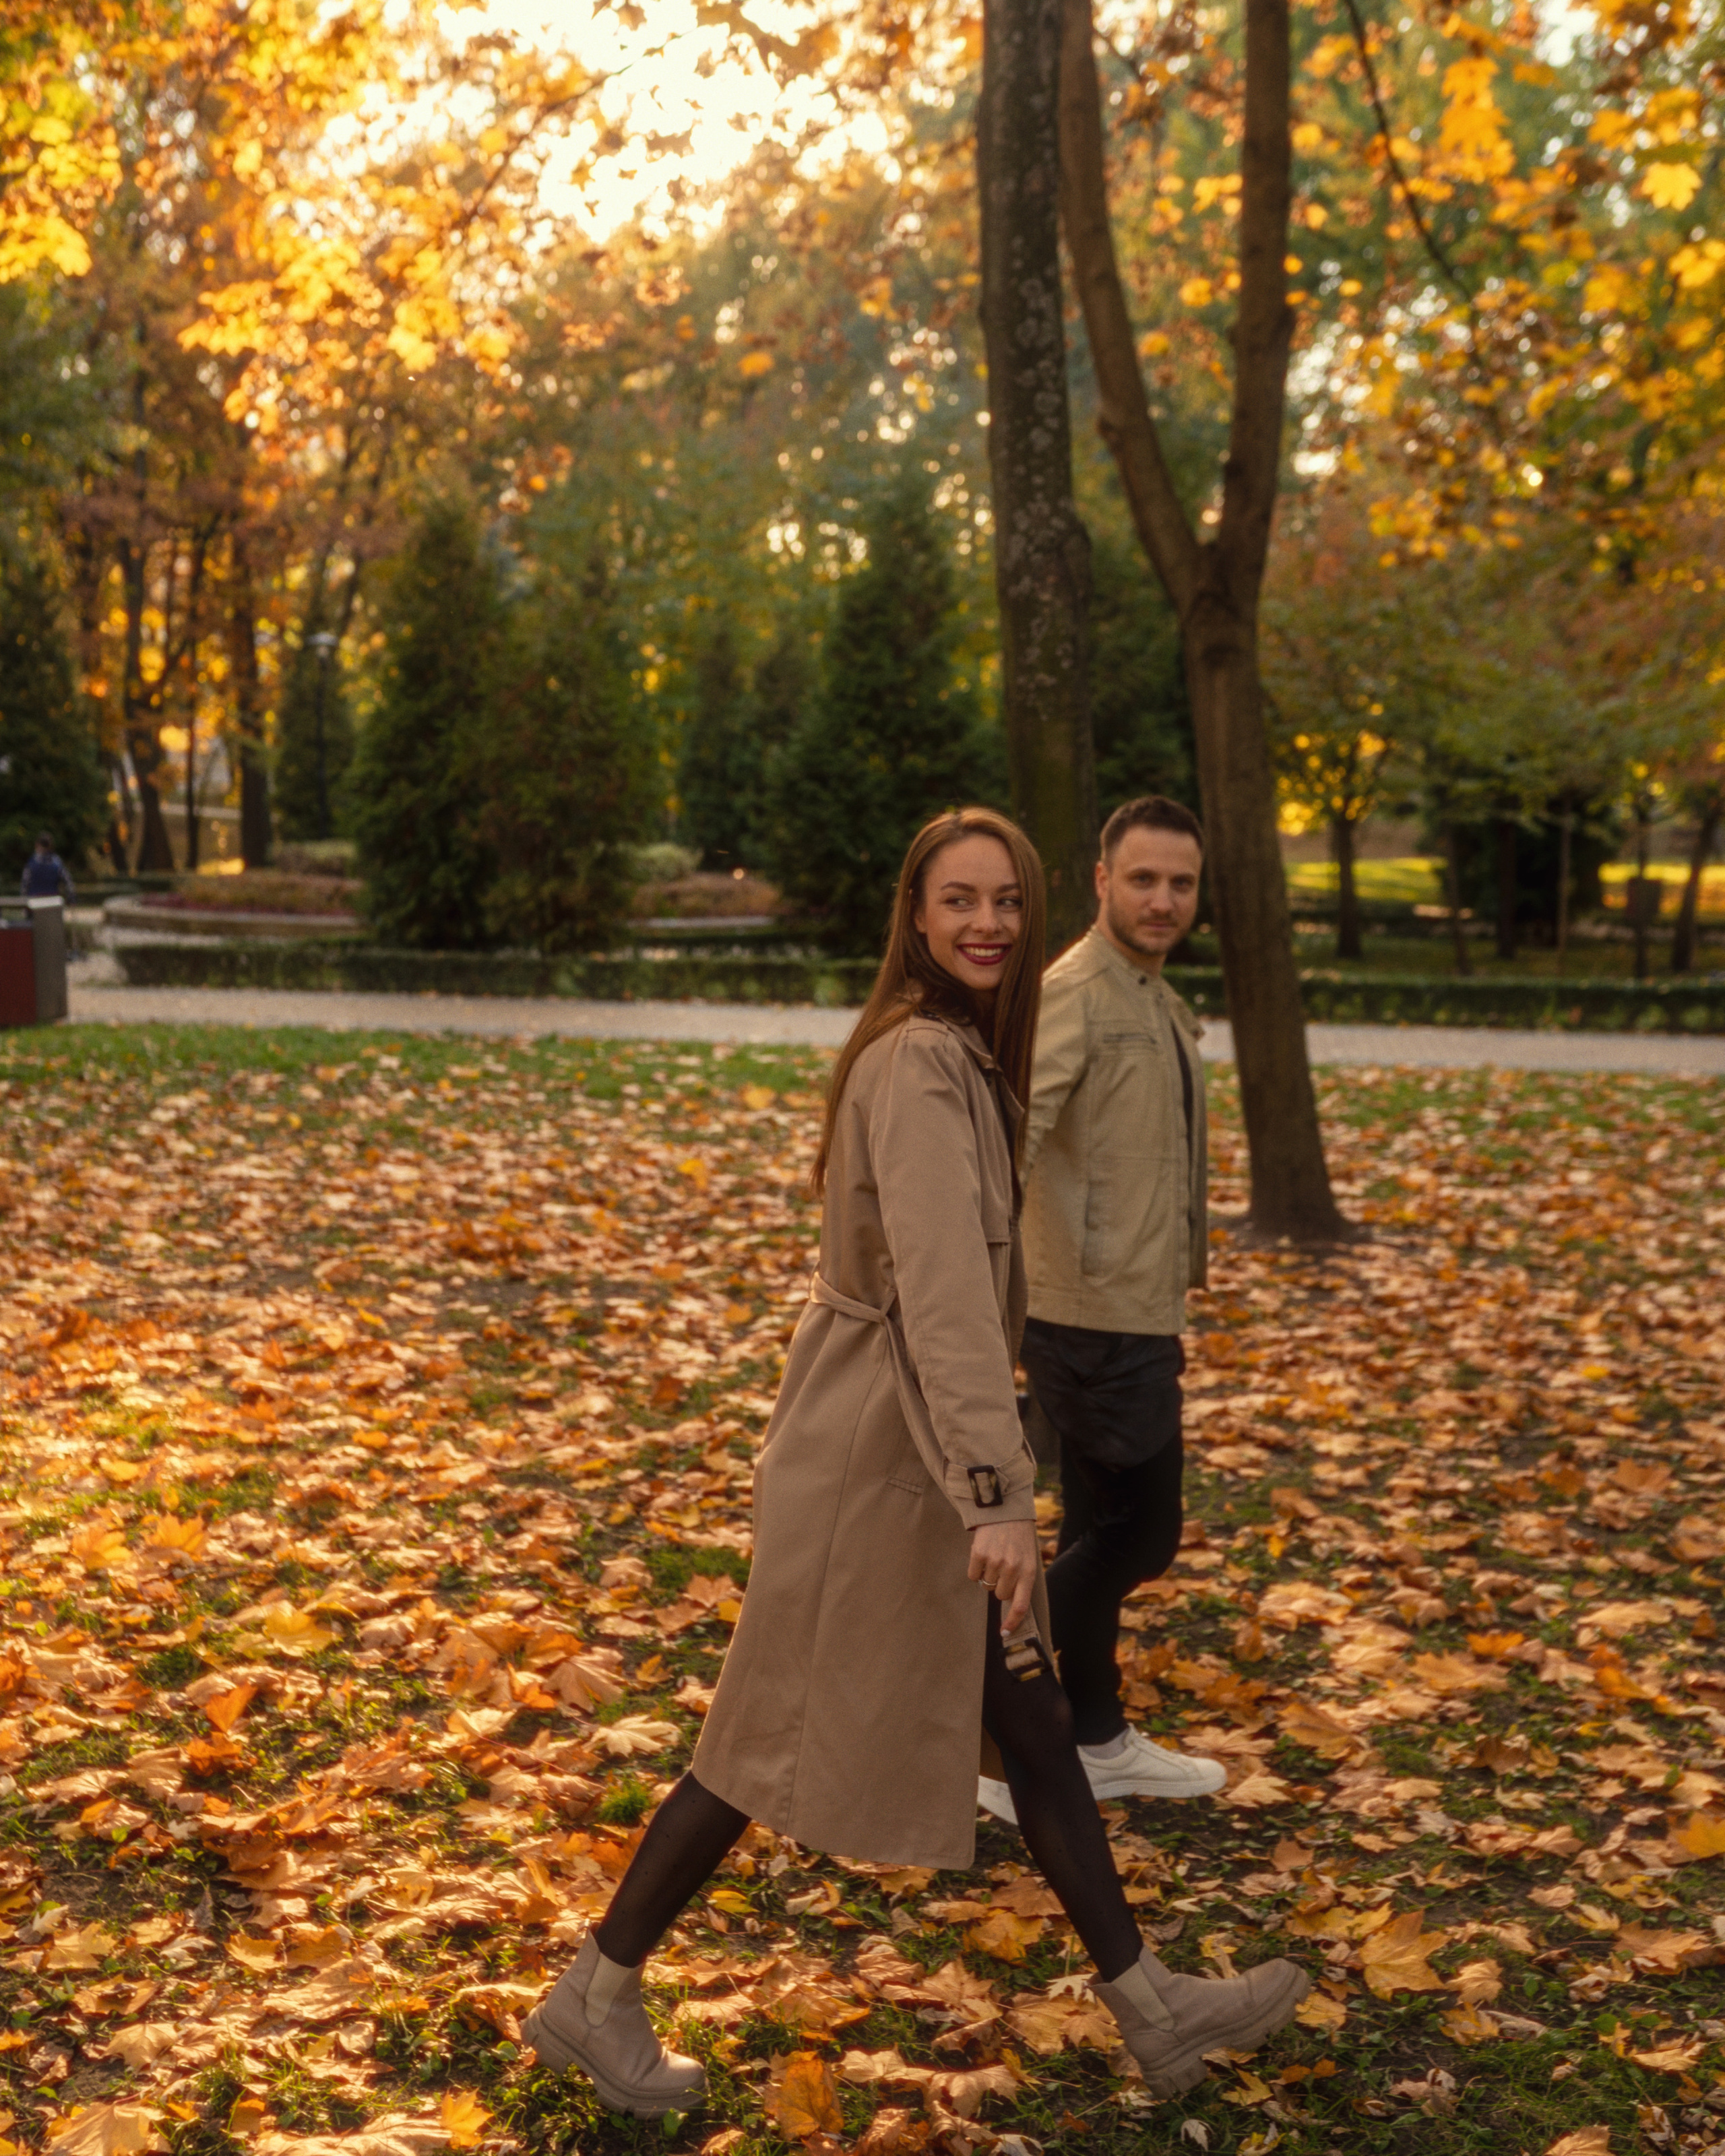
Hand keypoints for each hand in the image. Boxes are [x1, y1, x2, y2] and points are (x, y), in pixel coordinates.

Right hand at [968, 1518, 1037, 1635]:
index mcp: (1028, 1571)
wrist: (1005, 1509)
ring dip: (988, 1574)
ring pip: (986, 1585)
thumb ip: (1021, 1579)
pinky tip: (983, 1554)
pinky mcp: (979, 1554)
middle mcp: (1012, 1568)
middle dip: (1000, 1585)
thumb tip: (1008, 1604)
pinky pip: (973, 1575)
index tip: (1003, 1633)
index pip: (1020, 1605)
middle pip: (999, 1595)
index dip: (1012, 1622)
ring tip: (995, 1555)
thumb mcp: (1028, 1557)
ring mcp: (995, 1562)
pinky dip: (976, 1568)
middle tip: (1003, 1567)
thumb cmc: (1018, 1537)